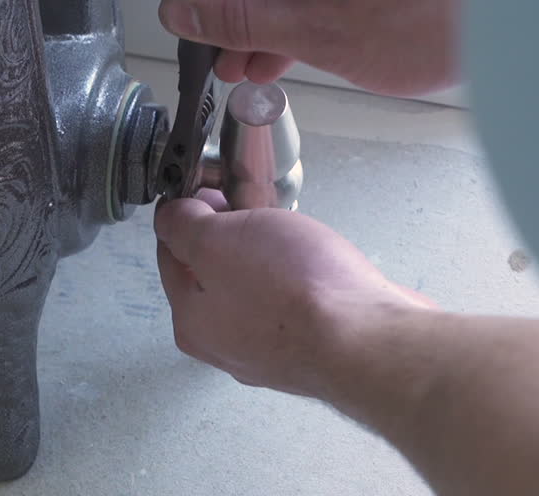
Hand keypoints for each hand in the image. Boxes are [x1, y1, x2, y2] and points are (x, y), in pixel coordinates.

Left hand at [154, 191, 431, 401]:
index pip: (170, 254)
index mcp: (192, 321)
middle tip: (253, 207)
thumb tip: (171, 217)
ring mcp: (271, 350)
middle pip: (215, 272)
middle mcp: (226, 344)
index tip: (207, 190)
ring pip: (255, 284)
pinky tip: (317, 264)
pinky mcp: (312, 347)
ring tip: (290, 232)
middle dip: (231, 233)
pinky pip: (293, 300)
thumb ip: (183, 225)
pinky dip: (300, 277)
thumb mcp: (217, 239)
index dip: (186, 214)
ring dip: (267, 253)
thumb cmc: (293, 293)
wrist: (368, 340)